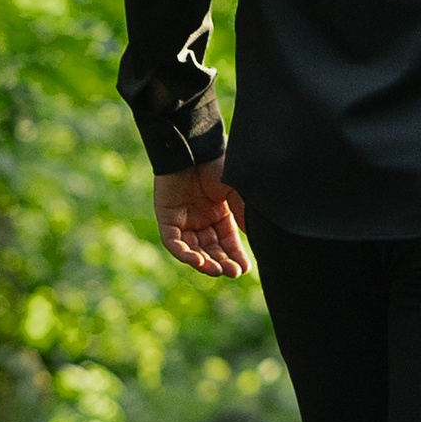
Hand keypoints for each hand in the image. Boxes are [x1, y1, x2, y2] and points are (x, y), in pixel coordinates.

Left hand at [154, 164, 253, 279]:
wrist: (193, 148)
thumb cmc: (217, 164)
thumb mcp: (236, 190)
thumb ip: (242, 213)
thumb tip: (253, 237)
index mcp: (220, 213)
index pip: (228, 241)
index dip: (236, 256)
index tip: (244, 269)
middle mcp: (201, 219)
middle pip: (211, 249)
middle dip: (222, 262)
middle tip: (232, 272)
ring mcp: (183, 220)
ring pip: (193, 250)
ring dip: (204, 262)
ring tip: (217, 270)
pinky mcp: (167, 219)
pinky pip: (174, 242)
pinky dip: (185, 254)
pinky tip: (198, 260)